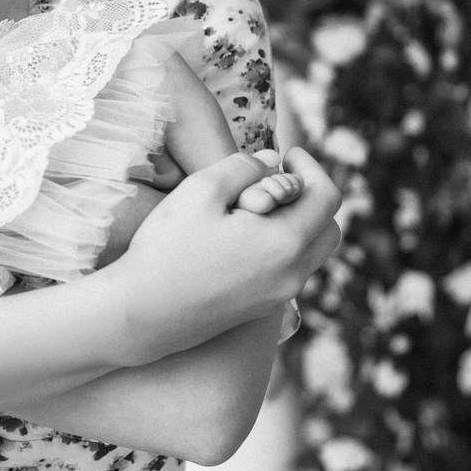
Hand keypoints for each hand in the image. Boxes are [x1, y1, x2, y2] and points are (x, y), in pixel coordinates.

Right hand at [100, 147, 340, 366]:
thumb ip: (243, 166)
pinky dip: (280, 246)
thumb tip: (271, 161)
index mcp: (285, 243)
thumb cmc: (167, 249)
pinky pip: (290, 270)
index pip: (327, 197)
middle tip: (272, 182)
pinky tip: (239, 238)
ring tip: (251, 210)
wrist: (141, 314)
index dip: (310, 167)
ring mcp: (279, 296)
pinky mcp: (261, 309)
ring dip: (296, 223)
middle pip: (329, 228)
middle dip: (309, 198)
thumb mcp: (201, 190)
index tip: (286, 155)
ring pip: (311, 252)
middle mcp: (293, 275)